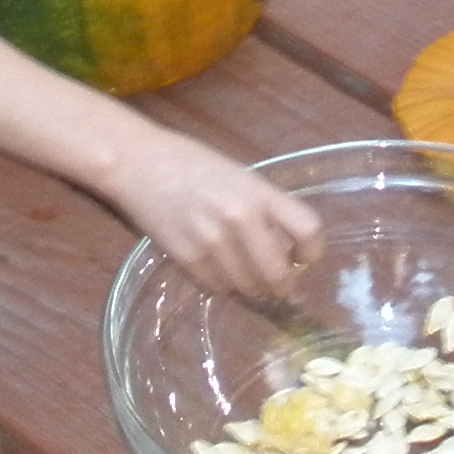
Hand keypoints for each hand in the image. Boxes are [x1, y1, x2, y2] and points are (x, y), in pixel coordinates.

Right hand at [111, 128, 324, 294]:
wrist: (140, 164)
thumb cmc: (193, 164)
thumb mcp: (240, 177)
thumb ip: (264, 209)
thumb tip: (288, 249)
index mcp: (259, 192)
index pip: (308, 230)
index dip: (314, 251)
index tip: (307, 258)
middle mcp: (240, 219)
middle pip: (278, 274)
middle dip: (284, 286)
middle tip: (282, 287)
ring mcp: (212, 242)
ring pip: (248, 287)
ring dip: (253, 289)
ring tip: (249, 278)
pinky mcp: (187, 260)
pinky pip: (218, 287)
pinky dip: (224, 285)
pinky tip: (221, 270)